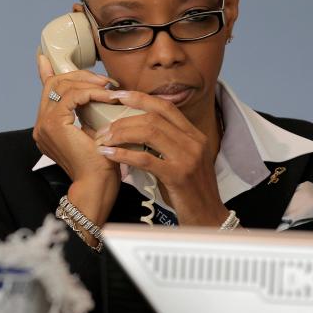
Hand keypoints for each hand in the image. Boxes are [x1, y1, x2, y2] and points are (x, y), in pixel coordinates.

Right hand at [33, 54, 120, 227]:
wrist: (97, 184)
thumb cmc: (100, 163)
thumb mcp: (94, 130)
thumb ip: (89, 112)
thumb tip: (100, 93)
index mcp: (48, 126)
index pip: (46, 90)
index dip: (45, 72)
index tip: (44, 58)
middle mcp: (41, 124)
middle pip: (55, 83)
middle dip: (80, 76)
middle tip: (104, 80)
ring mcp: (44, 124)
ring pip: (61, 85)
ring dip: (88, 82)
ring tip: (109, 87)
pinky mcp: (54, 124)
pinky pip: (72, 96)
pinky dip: (91, 92)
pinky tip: (107, 95)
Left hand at [94, 91, 229, 226]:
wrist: (208, 218)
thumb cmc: (190, 191)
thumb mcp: (183, 161)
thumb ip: (166, 145)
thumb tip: (135, 132)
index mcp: (194, 135)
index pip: (165, 107)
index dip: (140, 98)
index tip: (118, 95)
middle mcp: (193, 142)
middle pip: (153, 117)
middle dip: (124, 119)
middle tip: (104, 128)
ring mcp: (188, 158)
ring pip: (149, 132)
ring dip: (121, 134)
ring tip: (104, 140)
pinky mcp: (178, 176)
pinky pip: (145, 159)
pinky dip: (124, 154)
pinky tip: (110, 154)